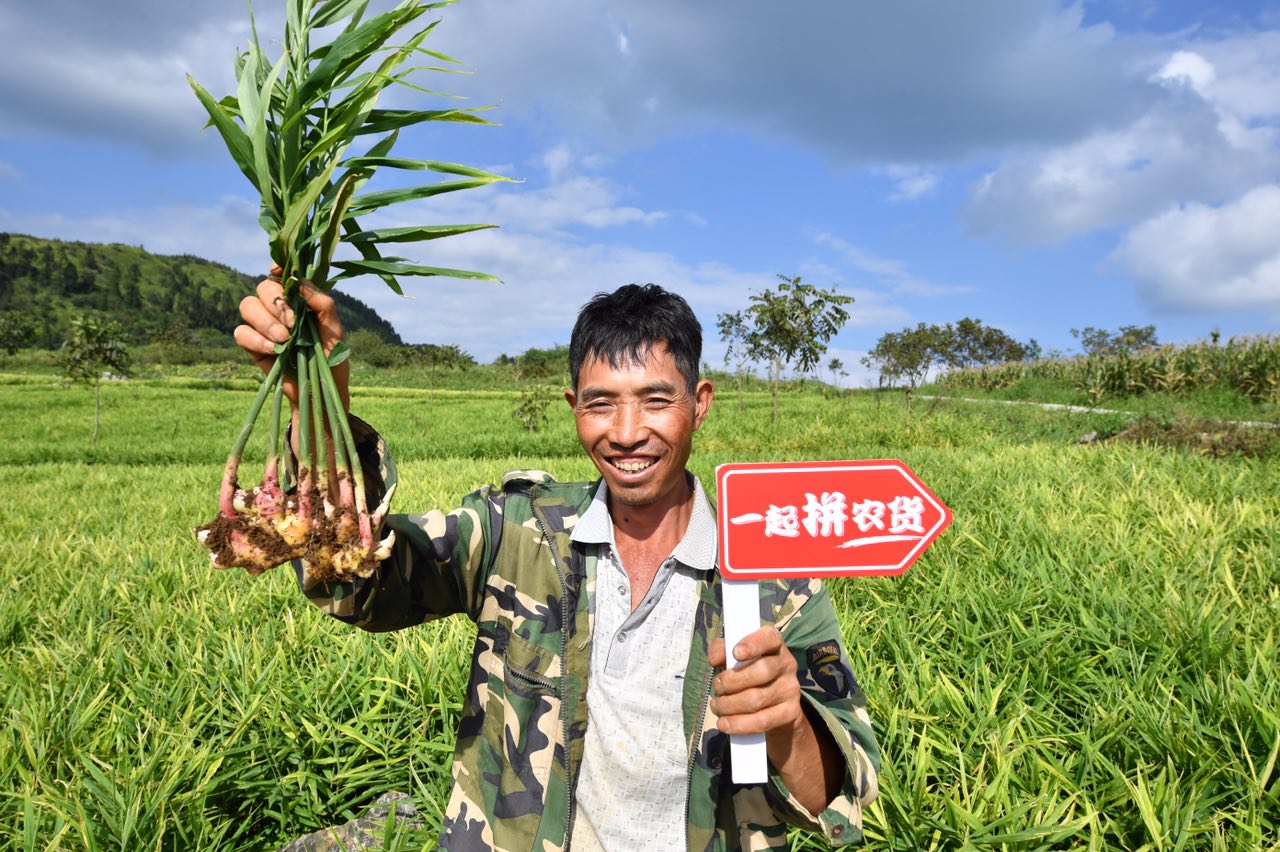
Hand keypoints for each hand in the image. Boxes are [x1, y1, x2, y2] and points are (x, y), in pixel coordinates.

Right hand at [233, 265, 348, 410]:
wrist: (320, 392)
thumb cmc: (332, 361)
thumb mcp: (335, 332)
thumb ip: (323, 305)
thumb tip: (300, 283)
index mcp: (299, 301)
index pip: (282, 275)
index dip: (277, 268)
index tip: (278, 271)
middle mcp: (279, 310)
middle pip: (262, 287)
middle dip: (276, 303)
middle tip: (293, 325)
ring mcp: (263, 326)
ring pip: (247, 306)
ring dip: (265, 321)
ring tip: (285, 339)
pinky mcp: (252, 346)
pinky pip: (240, 332)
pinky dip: (256, 339)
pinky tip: (274, 351)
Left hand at [708, 626, 803, 738]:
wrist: (774, 708)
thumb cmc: (748, 674)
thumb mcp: (734, 658)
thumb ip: (721, 650)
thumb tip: (715, 658)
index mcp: (775, 645)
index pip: (770, 638)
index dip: (753, 644)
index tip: (735, 653)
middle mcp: (787, 664)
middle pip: (762, 671)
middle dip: (731, 681)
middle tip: (717, 687)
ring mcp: (791, 689)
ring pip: (757, 699)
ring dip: (729, 705)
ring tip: (717, 706)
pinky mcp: (791, 713)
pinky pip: (762, 721)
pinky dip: (739, 724)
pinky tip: (725, 723)